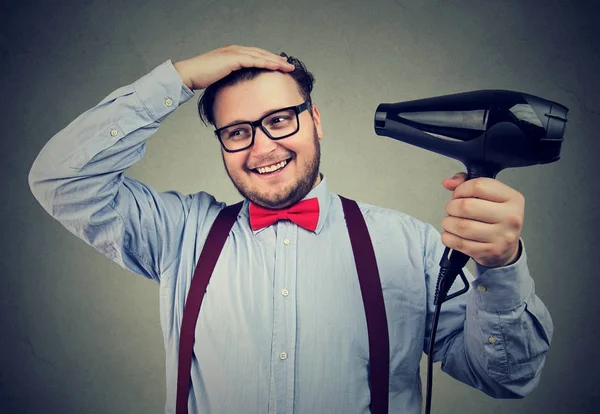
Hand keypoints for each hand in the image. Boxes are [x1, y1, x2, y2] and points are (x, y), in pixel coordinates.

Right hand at [172, 45, 294, 90]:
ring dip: (276, 61)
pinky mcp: (232, 58)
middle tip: (289, 65)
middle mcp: (234, 49)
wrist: (189, 74)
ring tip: (288, 67)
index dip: (269, 60)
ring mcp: (234, 52)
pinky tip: (276, 66)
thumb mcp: (221, 78)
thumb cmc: (201, 78)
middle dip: (276, 59)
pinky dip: (266, 63)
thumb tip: (239, 89)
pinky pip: (254, 60)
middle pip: (261, 53)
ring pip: (260, 55)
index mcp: (232, 53)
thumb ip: (231, 79)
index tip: (280, 65)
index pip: (255, 55)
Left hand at [441, 172, 523, 267]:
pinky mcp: (489, 252)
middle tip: (452, 209)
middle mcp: (510, 217)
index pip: (479, 186)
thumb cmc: (495, 218)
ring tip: (450, 222)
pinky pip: (459, 243)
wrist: (506, 247)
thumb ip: (467, 182)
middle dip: (451, 207)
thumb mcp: (489, 195)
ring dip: (448, 223)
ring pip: (461, 226)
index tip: (458, 194)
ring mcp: (501, 237)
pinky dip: (448, 237)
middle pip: (467, 207)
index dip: (461, 189)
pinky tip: (451, 233)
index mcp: (512, 198)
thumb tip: (448, 182)